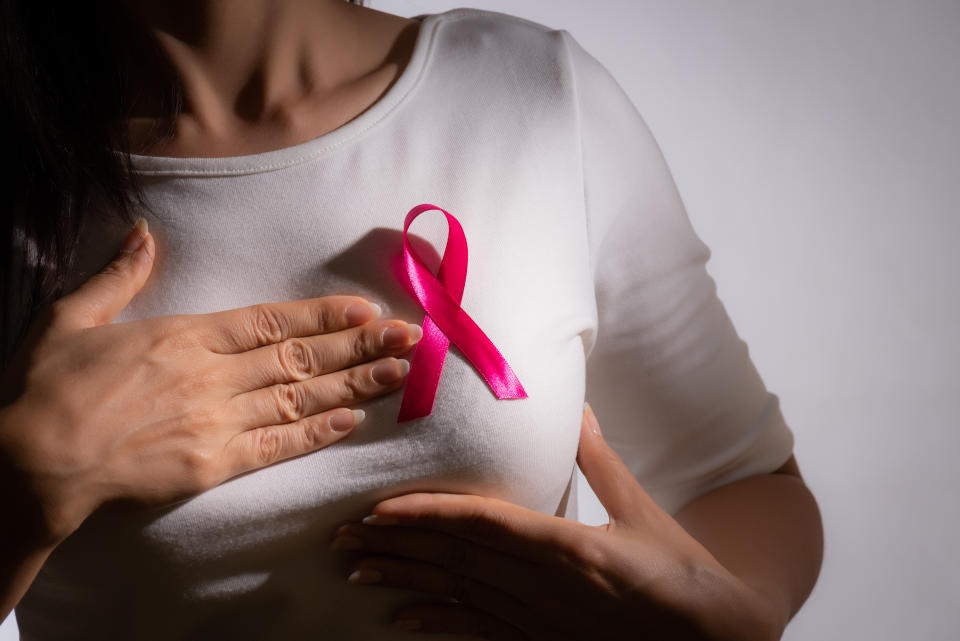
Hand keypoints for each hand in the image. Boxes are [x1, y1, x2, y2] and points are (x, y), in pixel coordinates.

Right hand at [0, 220, 422, 547]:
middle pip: (302, 357)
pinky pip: (276, 445)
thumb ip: (118, 276)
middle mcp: (213, 374)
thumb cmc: (47, 389)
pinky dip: (316, 433)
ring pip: (301, 397)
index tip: (366, 308)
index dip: (324, 314)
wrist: (29, 462)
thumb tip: (141, 232)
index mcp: (185, 334)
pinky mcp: (214, 464)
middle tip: (410, 338)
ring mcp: (218, 420)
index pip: (272, 320)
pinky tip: (352, 420)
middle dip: (361, 345)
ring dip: (355, 385)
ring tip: (399, 373)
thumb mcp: (71, 318)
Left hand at [330, 403, 778, 640]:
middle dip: (397, 544)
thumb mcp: (642, 510)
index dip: (429, 515)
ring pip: (457, 595)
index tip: (383, 508)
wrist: (709, 638)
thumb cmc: (679, 571)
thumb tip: (577, 410)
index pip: (485, 524)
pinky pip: (478, 631)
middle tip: (342, 533)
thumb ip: (601, 461)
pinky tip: (400, 618)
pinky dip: (437, 622)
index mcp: (568, 546)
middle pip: (456, 559)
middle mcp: (543, 585)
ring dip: (404, 580)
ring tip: (356, 569)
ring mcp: (537, 620)